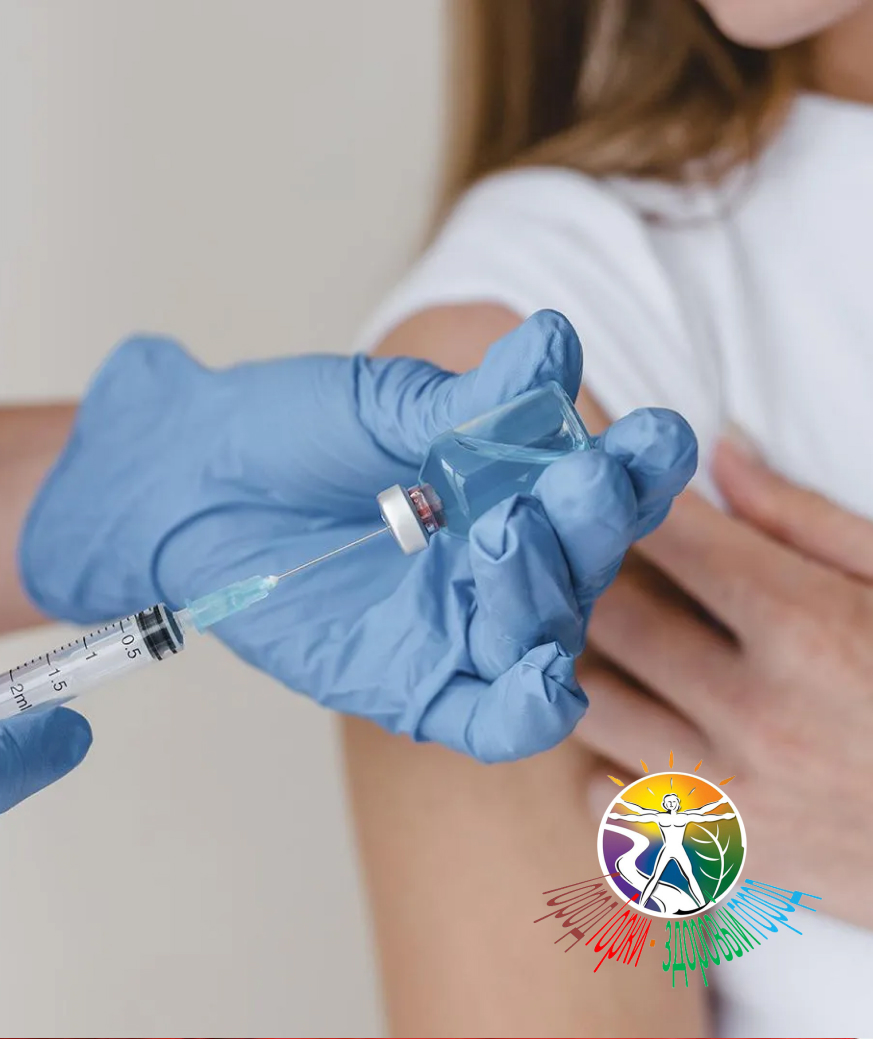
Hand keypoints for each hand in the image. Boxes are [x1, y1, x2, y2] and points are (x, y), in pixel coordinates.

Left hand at [22, 312, 696, 761]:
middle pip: (582, 562)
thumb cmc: (284, 436)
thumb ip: (467, 403)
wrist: (189, 484)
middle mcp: (504, 563)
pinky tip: (543, 681)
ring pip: (543, 635)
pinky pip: (490, 718)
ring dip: (544, 595)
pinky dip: (525, 709)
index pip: (598, 485)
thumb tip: (555, 343)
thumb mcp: (377, 409)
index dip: (637, 468)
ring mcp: (463, 628)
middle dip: (590, 522)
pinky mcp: (417, 685)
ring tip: (506, 536)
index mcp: (512, 487)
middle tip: (574, 481)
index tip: (657, 436)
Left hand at [579, 436, 872, 924]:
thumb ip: (807, 523)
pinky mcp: (720, 856)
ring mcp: (731, 791)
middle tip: (562, 552)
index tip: (589, 482)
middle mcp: (754, 711)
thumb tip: (721, 456)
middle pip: (606, 618)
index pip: (668, 539)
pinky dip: (598, 758)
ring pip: (587, 704)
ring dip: (574, 661)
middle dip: (576, 575)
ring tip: (577, 634)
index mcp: (807, 627)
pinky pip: (604, 797)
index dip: (617, 499)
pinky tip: (624, 731)